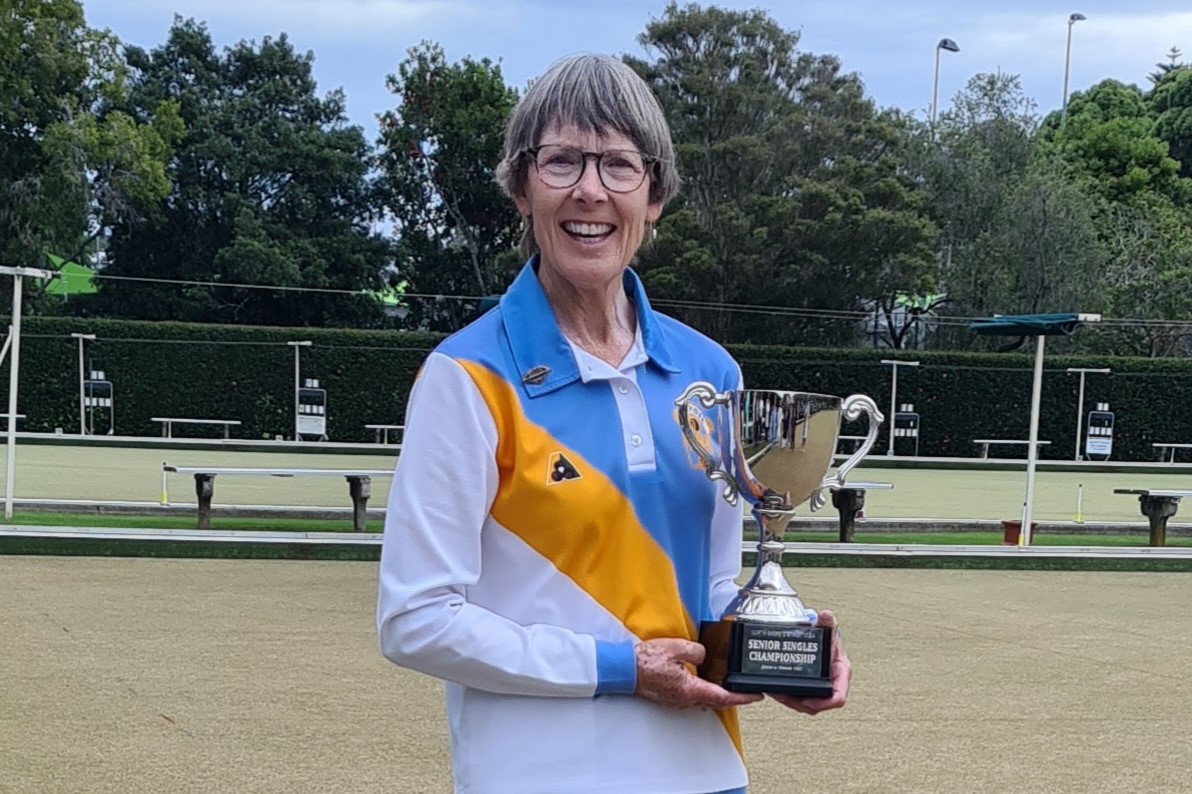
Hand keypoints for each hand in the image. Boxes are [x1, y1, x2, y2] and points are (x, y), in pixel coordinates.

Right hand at [634, 638, 763, 708]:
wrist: (625, 669)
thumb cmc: (646, 662)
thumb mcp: (677, 647)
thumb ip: (697, 650)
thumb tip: (704, 654)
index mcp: (690, 689)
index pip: (724, 697)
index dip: (742, 697)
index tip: (755, 696)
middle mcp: (685, 699)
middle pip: (717, 701)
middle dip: (733, 696)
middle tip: (746, 691)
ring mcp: (678, 699)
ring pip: (705, 698)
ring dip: (718, 692)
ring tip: (728, 684)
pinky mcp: (671, 696)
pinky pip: (693, 694)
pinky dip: (705, 689)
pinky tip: (705, 679)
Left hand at [769, 610, 850, 715]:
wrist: (823, 637)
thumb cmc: (829, 637)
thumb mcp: (828, 628)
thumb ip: (827, 621)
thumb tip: (826, 614)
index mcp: (840, 673)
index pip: (838, 696)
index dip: (825, 703)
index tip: (810, 700)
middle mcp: (832, 683)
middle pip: (820, 704)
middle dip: (803, 704)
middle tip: (787, 698)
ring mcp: (820, 687)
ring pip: (808, 704)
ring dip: (793, 702)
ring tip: (779, 694)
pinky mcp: (810, 688)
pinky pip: (800, 699)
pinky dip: (788, 697)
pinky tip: (777, 691)